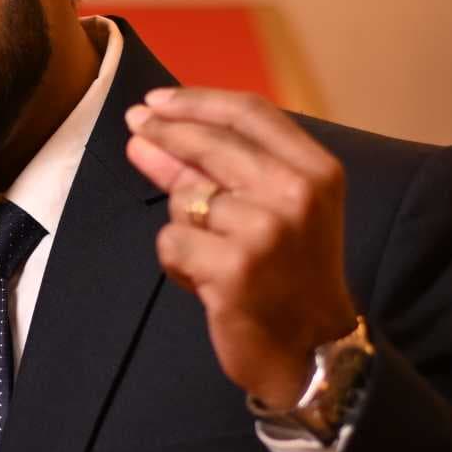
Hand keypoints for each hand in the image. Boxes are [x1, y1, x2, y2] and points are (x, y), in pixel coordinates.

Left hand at [124, 86, 360, 409]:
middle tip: (134, 130)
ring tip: (210, 253)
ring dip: (183, 223)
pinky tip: (203, 279)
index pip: (250, 114)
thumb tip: (149, 131)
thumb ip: (221, 169)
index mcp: (317, 171)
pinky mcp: (233, 267)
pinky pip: (172, 241)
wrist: (310, 350)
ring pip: (186, 197)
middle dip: (165, 134)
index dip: (197, 101)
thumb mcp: (276, 211)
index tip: (157, 101)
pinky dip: (176, 261)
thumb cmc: (289, 276)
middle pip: (211, 143)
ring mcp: (265, 230)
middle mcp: (296, 193)